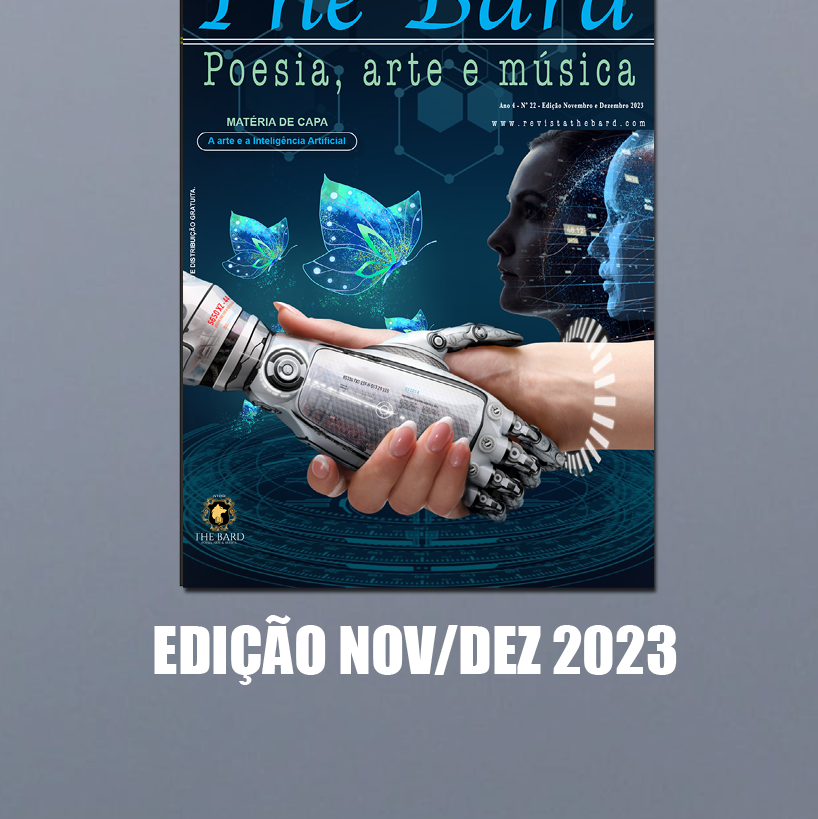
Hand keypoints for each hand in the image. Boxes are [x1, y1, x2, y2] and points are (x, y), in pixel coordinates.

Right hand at [273, 305, 500, 515]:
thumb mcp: (398, 348)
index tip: (324, 460)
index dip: (323, 478)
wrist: (531, 384)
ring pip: (404, 503)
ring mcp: (426, 486)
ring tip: (446, 429)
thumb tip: (285, 312)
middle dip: (382, 469)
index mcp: (368, 441)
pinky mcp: (460, 497)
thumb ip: (339, 338)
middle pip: (364, 496)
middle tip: (405, 431)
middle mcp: (394, 470)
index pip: (333, 476)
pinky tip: (463, 449)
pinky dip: (451, 479)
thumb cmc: (466, 368)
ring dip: (423, 468)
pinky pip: (443, 506)